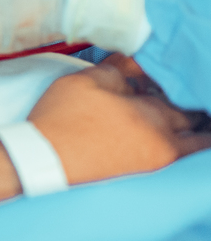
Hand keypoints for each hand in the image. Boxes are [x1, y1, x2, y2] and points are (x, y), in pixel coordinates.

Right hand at [29, 54, 210, 184]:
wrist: (46, 160)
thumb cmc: (63, 120)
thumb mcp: (86, 80)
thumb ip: (119, 68)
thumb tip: (137, 63)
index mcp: (154, 115)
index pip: (181, 95)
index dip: (175, 84)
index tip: (164, 80)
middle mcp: (165, 143)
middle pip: (194, 122)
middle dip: (192, 109)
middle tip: (184, 100)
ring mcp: (158, 164)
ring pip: (194, 147)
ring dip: (194, 133)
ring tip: (189, 123)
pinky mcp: (147, 178)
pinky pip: (180, 162)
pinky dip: (186, 150)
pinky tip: (177, 142)